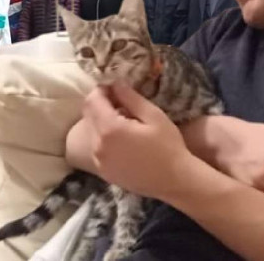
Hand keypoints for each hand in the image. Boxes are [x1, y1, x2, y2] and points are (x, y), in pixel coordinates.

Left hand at [83, 84, 192, 199]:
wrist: (175, 181)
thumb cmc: (168, 146)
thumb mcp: (153, 116)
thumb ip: (130, 98)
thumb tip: (115, 83)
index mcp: (109, 129)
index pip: (92, 101)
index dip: (101, 89)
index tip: (114, 86)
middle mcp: (98, 145)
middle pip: (88, 115)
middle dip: (100, 104)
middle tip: (121, 102)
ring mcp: (98, 160)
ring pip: (91, 131)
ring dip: (101, 121)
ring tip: (124, 121)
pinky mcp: (103, 171)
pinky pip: (96, 147)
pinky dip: (104, 137)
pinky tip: (123, 139)